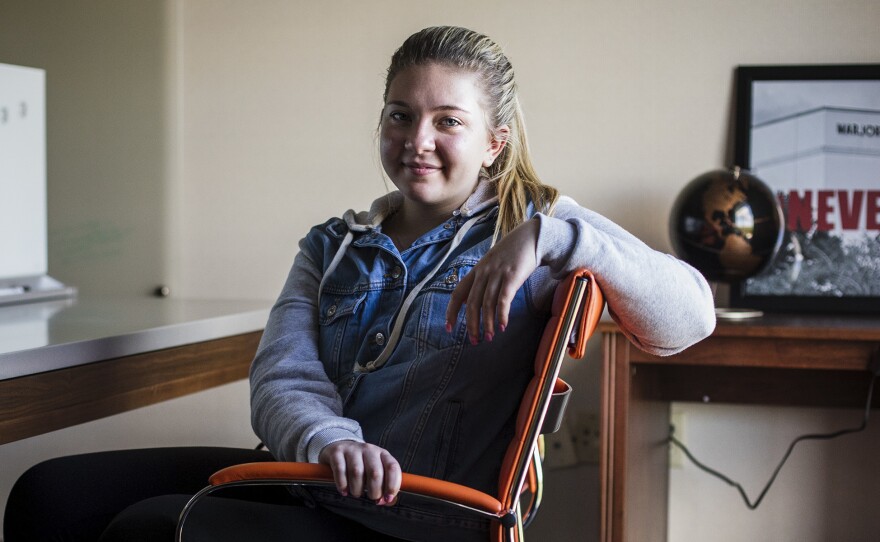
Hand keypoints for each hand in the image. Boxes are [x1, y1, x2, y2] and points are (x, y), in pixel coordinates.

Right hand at [318, 440, 400, 505]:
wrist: (340, 446)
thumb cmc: (362, 464)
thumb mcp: (376, 470)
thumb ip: (384, 486)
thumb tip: (387, 501)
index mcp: (382, 454)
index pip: (392, 468)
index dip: (392, 485)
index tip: (388, 498)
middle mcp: (369, 449)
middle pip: (375, 473)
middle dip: (375, 491)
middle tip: (372, 497)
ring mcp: (352, 450)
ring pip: (357, 472)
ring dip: (357, 489)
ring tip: (356, 493)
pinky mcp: (337, 452)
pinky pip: (340, 470)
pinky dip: (342, 484)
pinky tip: (344, 491)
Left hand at [446, 219, 539, 342]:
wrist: (530, 237)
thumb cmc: (511, 254)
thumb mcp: (490, 264)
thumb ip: (479, 281)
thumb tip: (468, 302)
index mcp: (476, 271)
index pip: (458, 294)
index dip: (451, 312)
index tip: (449, 328)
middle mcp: (484, 273)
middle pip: (472, 303)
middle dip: (472, 325)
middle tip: (474, 341)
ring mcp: (497, 274)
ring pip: (487, 304)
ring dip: (488, 324)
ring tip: (490, 338)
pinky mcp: (512, 276)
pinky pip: (503, 299)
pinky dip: (502, 314)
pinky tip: (503, 326)